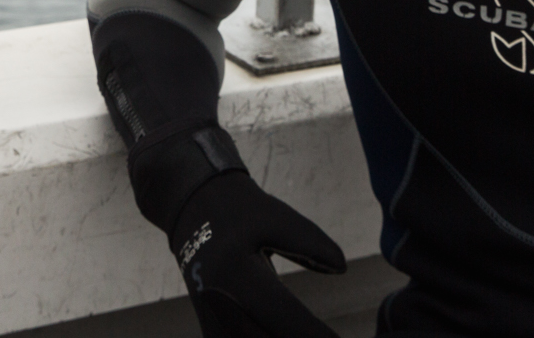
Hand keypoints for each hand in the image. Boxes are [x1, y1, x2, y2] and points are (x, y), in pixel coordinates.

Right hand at [168, 171, 346, 336]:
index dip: (315, 334)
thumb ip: (310, 241)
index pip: (283, 316)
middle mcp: (217, 303)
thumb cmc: (239, 209)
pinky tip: (288, 335)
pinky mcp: (212, 329)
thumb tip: (342, 267)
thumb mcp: (275, 215)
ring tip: (314, 337)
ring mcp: (210, 320)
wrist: (191, 207)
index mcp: (232, 273)